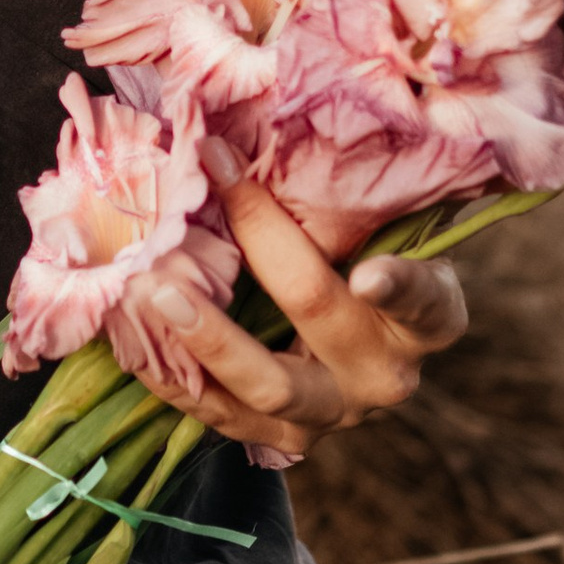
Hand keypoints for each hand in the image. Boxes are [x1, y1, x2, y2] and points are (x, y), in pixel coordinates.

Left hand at [118, 162, 468, 464]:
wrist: (366, 358)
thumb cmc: (373, 262)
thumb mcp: (388, 232)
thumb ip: (363, 196)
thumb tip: (295, 123)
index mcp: (427, 319)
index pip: (425, 301)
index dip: (397, 286)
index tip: (369, 275)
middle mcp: (385, 373)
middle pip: (321, 317)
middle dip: (261, 256)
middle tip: (211, 218)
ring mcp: (334, 414)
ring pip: (267, 388)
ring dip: (203, 337)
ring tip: (150, 291)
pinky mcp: (285, 440)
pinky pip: (223, 416)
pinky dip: (176, 377)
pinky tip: (136, 338)